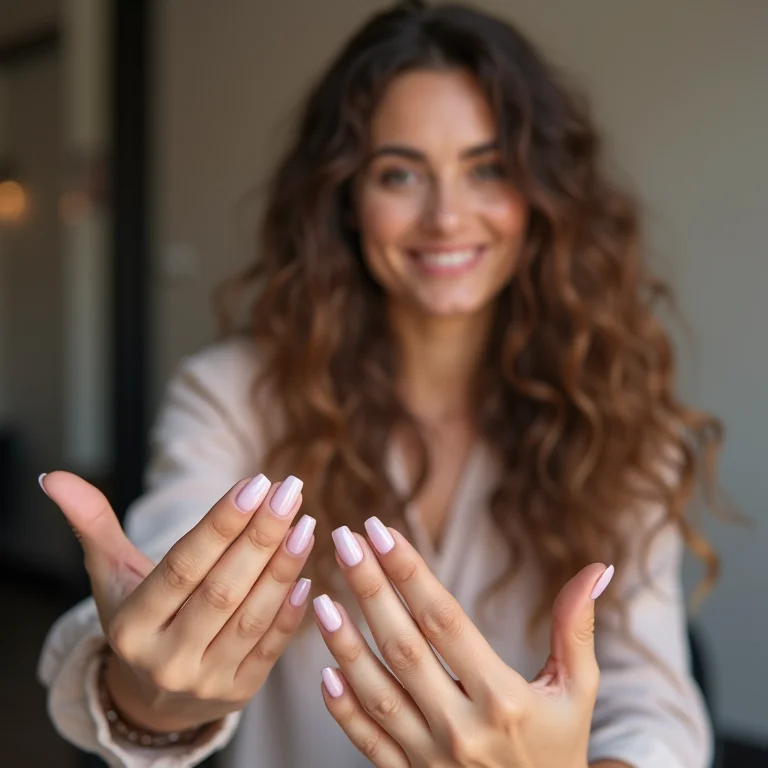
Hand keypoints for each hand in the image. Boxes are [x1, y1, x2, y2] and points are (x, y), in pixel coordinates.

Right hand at [40, 471, 314, 731]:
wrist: (153, 695)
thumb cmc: (136, 618)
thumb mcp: (112, 576)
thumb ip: (93, 525)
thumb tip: (53, 477)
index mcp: (131, 627)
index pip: (182, 568)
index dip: (221, 525)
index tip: (256, 483)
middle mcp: (166, 660)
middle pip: (222, 590)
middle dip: (260, 536)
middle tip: (290, 490)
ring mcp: (205, 682)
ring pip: (252, 617)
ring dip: (283, 568)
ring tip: (306, 522)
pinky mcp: (239, 693)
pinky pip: (271, 648)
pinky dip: (292, 612)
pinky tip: (309, 574)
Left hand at [313, 518, 613, 767]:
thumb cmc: (559, 750)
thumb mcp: (577, 692)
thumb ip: (577, 629)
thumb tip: (596, 569)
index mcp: (502, 698)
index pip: (445, 621)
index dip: (410, 572)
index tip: (383, 531)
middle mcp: (462, 726)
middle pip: (404, 646)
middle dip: (371, 588)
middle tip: (345, 540)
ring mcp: (431, 757)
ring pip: (378, 692)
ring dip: (345, 644)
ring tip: (323, 597)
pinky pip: (370, 744)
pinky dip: (345, 711)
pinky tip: (324, 674)